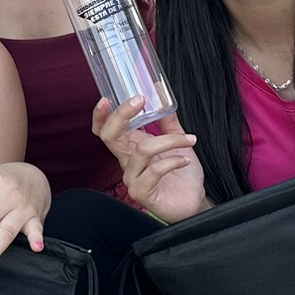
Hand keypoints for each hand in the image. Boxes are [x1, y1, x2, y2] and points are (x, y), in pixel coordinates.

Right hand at [94, 99, 209, 223]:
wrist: (194, 201)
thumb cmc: (181, 174)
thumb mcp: (176, 142)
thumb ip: (168, 121)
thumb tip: (162, 94)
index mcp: (130, 147)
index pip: (105, 131)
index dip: (100, 116)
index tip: (106, 99)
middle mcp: (127, 162)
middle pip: (109, 136)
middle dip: (121, 115)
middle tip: (140, 100)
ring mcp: (132, 178)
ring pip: (141, 150)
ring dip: (168, 140)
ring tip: (187, 140)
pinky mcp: (142, 193)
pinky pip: (154, 171)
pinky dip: (172, 161)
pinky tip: (185, 160)